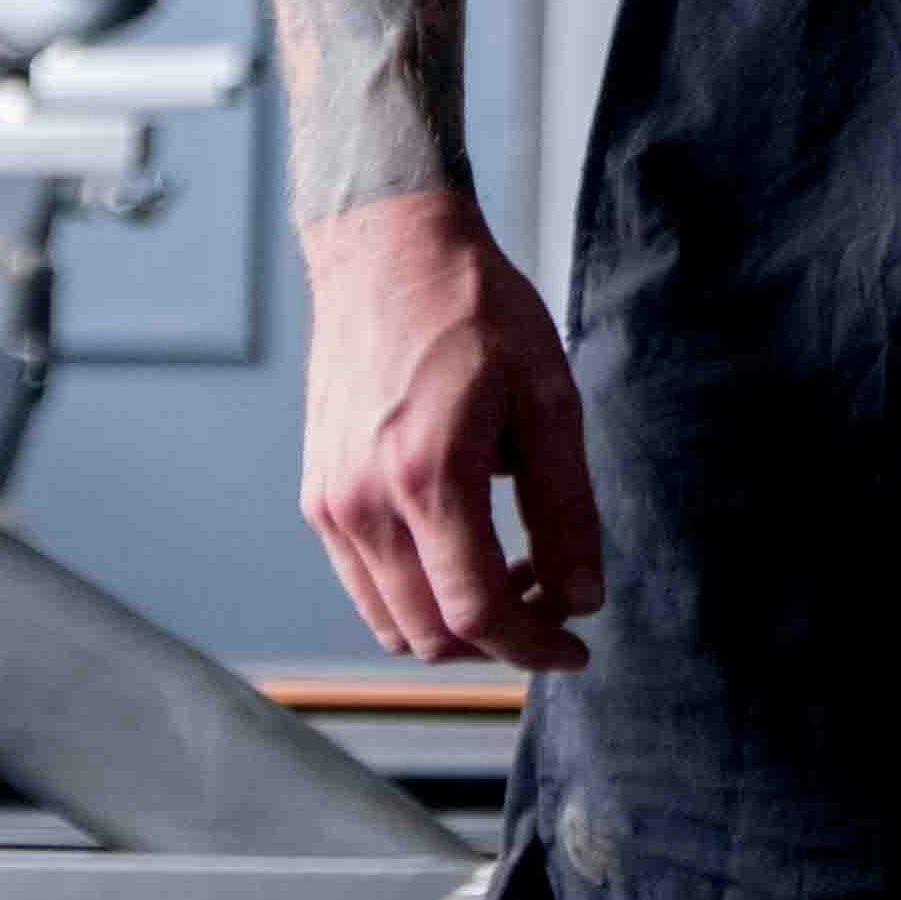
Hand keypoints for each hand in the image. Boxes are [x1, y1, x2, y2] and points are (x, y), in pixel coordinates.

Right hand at [300, 187, 604, 669]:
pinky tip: (462, 551)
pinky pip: (364, 584)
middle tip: (552, 607)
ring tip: (512, 578)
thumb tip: (582, 596)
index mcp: (426, 477)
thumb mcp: (548, 398)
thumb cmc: (472, 308)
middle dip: (501, 641)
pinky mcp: (318, 495)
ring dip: (455, 625)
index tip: (574, 648)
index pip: (478, 611)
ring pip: (392, 621)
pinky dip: (415, 595)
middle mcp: (363, 503)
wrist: (387, 251)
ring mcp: (330, 503)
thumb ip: (566, 507)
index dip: (534, 647)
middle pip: (432, 633)